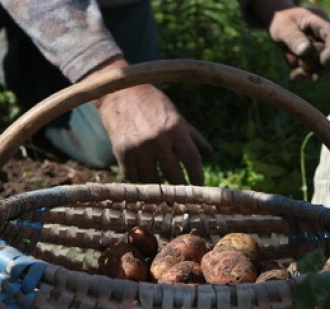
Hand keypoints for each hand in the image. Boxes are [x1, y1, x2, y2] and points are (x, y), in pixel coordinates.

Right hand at [87, 59, 210, 184]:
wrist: (119, 92)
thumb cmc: (153, 103)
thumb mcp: (176, 115)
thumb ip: (192, 135)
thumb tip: (210, 152)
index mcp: (175, 129)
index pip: (192, 160)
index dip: (198, 176)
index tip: (199, 185)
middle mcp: (158, 139)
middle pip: (174, 175)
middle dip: (180, 187)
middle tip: (182, 194)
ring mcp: (139, 147)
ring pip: (152, 180)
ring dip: (158, 186)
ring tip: (162, 187)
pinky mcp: (122, 152)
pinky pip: (133, 177)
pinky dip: (139, 180)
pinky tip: (144, 178)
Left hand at [253, 3, 329, 81]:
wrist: (282, 28)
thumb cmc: (282, 23)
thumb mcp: (282, 28)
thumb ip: (293, 38)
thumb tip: (305, 51)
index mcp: (320, 23)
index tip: (324, 63)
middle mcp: (328, 37)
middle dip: (322, 68)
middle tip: (304, 73)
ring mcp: (327, 49)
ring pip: (329, 68)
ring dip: (312, 74)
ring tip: (295, 74)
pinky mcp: (321, 60)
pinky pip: (320, 73)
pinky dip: (307, 76)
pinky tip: (295, 75)